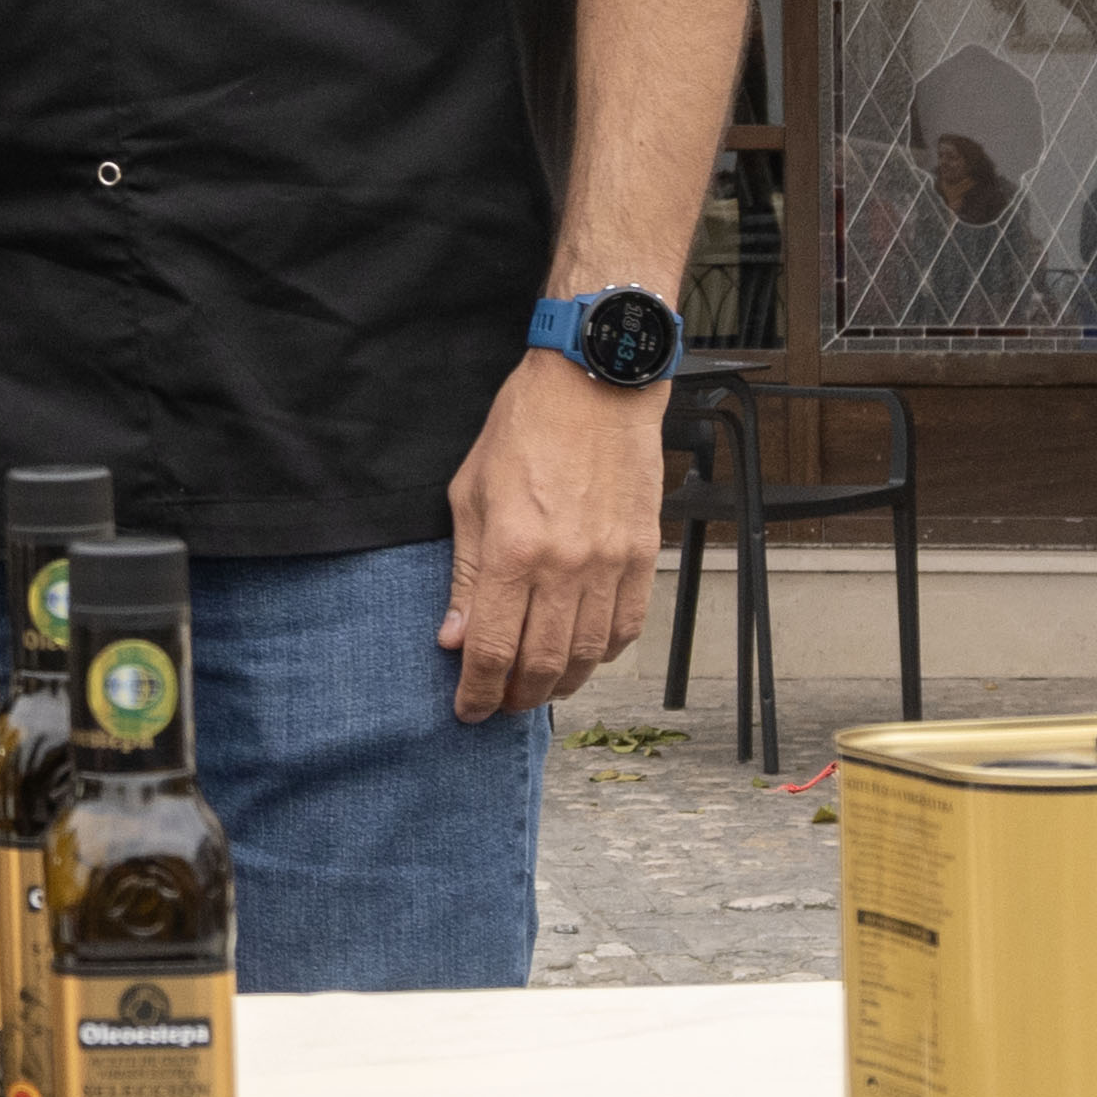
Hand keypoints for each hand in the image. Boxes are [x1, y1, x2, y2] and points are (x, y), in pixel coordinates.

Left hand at [439, 351, 667, 719]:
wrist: (595, 386)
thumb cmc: (525, 429)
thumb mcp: (470, 496)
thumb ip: (465, 575)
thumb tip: (455, 638)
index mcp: (512, 552)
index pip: (493, 650)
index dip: (478, 692)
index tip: (467, 710)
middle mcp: (564, 567)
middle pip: (542, 664)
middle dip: (516, 698)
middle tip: (499, 705)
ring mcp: (609, 564)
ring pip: (589, 656)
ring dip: (560, 684)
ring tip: (537, 688)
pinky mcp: (641, 555)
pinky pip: (627, 627)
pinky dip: (604, 654)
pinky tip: (584, 656)